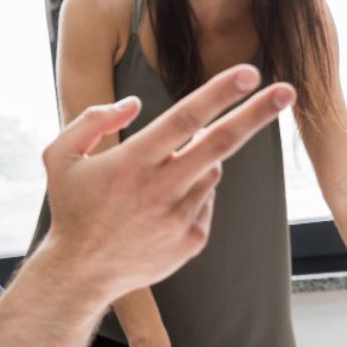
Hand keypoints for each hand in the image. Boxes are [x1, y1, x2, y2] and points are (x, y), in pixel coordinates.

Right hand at [41, 64, 294, 298]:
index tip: (249, 73)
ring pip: (212, 172)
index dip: (219, 93)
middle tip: (287, 91)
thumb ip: (91, 121)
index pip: (184, 119)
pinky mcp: (192, 240)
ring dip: (201, 161)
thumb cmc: (71, 209)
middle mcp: (161, 189)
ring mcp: (180, 217)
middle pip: (221, 144)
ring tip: (166, 173)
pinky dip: (193, 192)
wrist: (80, 273)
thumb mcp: (59, 157)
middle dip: (257, 114)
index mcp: (131, 163)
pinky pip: (206, 202)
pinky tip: (161, 205)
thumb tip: (134, 103)